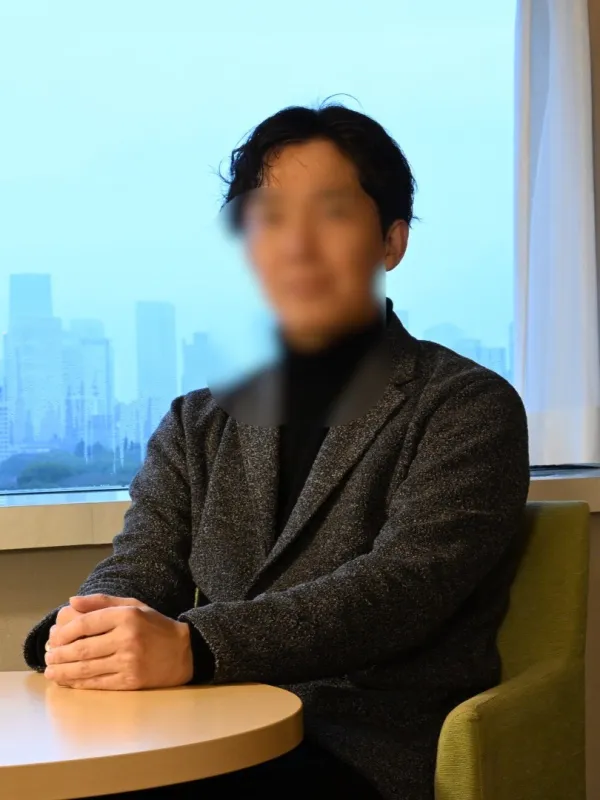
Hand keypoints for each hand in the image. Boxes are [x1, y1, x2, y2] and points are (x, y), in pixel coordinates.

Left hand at [44, 594, 193, 690]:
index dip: (64, 632)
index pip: (86, 624)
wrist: (184, 652)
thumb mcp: (133, 605)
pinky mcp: (131, 681)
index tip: (53, 637)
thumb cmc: (155, 626)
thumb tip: (71, 602)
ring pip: (86, 668)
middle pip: (82, 648)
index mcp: (127, 616)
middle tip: (48, 656)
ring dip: (64, 671)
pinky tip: (68, 681)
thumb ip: (102, 602)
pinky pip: (98, 683)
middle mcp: (127, 638)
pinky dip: (79, 683)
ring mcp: (129, 662)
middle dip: (59, 654)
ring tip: (51, 671)